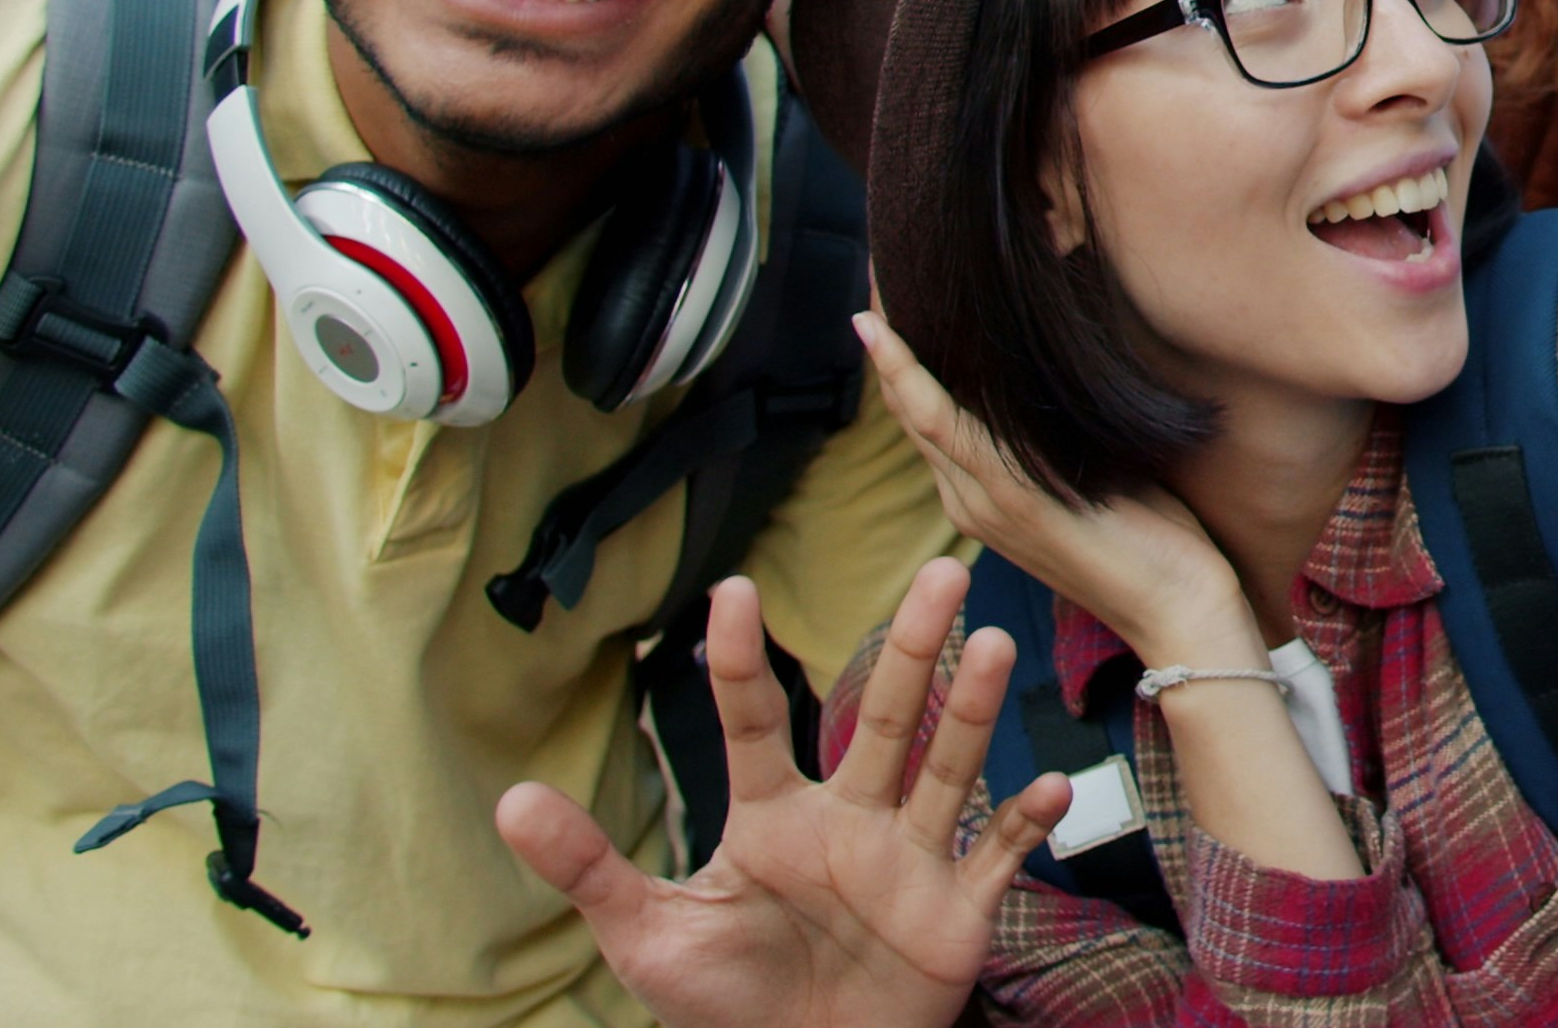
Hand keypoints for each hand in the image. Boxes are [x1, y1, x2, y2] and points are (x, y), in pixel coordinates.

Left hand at [495, 563, 1074, 1027]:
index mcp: (773, 817)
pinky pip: (997, 855)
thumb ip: (590, 868)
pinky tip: (1051, 785)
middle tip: (939, 572)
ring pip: (944, 766)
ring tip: (994, 644)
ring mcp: (906, 859)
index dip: (742, 661)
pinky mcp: (954, 910)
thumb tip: (506, 802)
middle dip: (911, 647)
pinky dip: (1027, 823)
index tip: (732, 591)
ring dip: (972, 710)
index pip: (757, 721)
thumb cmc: (724, 1006)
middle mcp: (849, 819)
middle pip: (881, 716)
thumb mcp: (646, 936)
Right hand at [857, 308, 1256, 666]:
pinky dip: (909, 378)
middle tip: (876, 276)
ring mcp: (981, 502)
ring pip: (917, 412)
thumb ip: (1068, 436)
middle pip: (913, 411)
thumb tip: (1069, 374)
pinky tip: (887, 338)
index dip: (907, 364)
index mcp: (989, 496)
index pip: (933, 419)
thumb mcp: (1101, 471)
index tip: (890, 306)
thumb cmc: (1157, 540)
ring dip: (890, 351)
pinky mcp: (1005, 497)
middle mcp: (970, 500)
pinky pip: (941, 424)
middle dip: (890, 347)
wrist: (1178, 606)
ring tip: (871, 292)